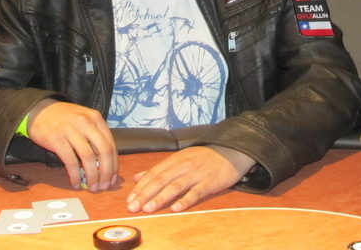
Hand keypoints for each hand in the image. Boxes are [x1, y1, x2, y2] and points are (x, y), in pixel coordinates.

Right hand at [26, 98, 116, 190]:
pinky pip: (71, 162)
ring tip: (92, 187)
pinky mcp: (57, 140)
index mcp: (96, 118)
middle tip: (104, 186)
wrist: (39, 110)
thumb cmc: (63, 118)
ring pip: (88, 158)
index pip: (111, 144)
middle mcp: (86, 123)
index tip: (113, 178)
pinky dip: (75, 176)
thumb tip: (105, 163)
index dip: (114, 164)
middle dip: (107, 172)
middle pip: (104, 151)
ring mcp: (71, 131)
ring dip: (92, 176)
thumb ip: (95, 135)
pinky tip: (76, 183)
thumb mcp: (84, 119)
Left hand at [126, 145, 254, 212]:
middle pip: (161, 179)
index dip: (141, 186)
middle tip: (132, 207)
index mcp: (175, 160)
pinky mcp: (210, 182)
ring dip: (160, 198)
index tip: (129, 199)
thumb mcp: (180, 158)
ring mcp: (197, 173)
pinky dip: (185, 200)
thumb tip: (137, 177)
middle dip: (145, 194)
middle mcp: (184, 165)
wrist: (231, 151)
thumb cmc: (204, 157)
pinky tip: (175, 208)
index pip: (154, 173)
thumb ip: (159, 169)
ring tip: (148, 208)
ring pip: (175, 186)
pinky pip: (196, 192)